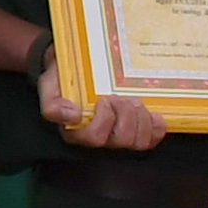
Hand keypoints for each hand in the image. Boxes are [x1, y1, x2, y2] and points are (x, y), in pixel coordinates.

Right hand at [38, 64, 164, 151]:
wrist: (80, 64)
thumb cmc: (64, 77)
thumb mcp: (50, 85)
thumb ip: (52, 103)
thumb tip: (72, 115)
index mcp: (75, 131)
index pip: (94, 138)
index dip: (104, 121)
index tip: (104, 99)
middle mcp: (99, 137)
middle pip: (120, 141)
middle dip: (125, 116)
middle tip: (121, 97)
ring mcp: (119, 135)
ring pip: (138, 142)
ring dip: (141, 119)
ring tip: (134, 100)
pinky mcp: (137, 130)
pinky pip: (152, 139)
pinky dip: (157, 127)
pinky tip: (153, 113)